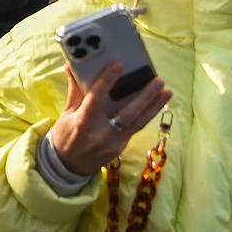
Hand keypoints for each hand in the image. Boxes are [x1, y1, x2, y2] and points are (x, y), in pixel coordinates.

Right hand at [49, 62, 170, 173]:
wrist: (68, 167)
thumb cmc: (65, 136)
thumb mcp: (66, 114)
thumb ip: (76, 91)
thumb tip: (72, 67)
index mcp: (83, 123)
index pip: (96, 98)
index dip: (107, 80)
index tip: (118, 64)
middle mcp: (101, 134)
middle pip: (127, 113)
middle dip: (144, 96)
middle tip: (158, 80)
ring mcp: (113, 143)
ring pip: (138, 122)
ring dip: (154, 106)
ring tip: (167, 91)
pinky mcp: (121, 147)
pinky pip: (136, 128)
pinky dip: (147, 115)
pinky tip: (157, 104)